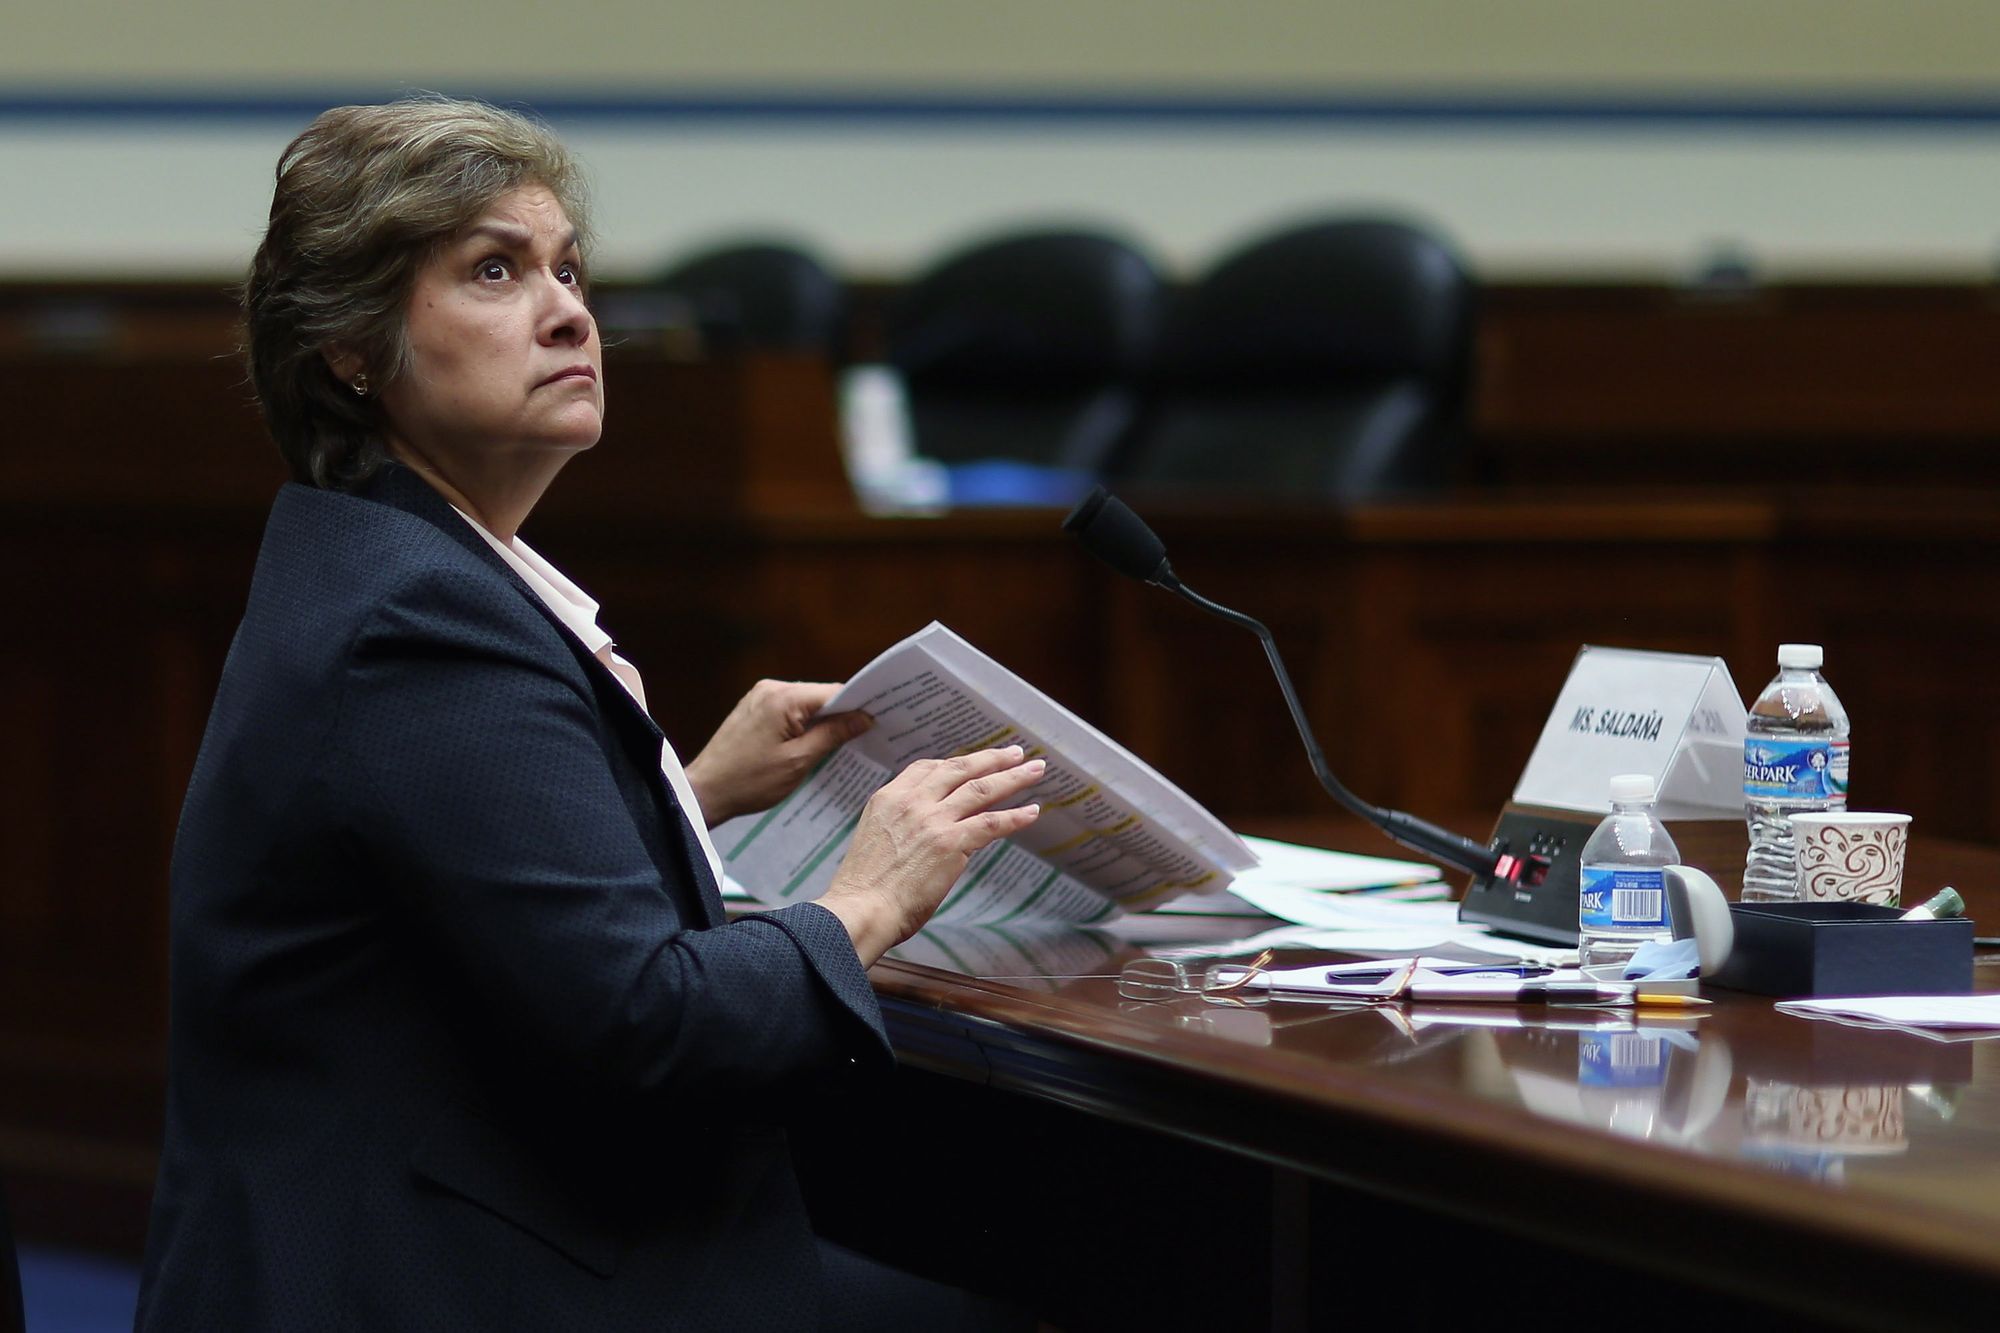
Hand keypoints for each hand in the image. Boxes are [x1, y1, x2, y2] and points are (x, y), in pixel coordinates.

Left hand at [685, 680, 871, 824]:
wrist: (705, 791)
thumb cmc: (750, 781)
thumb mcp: (799, 761)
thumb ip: (833, 735)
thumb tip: (864, 718)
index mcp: (784, 698)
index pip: (835, 692)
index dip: (859, 707)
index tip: (881, 721)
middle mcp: (772, 688)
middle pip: (821, 696)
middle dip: (842, 715)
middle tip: (867, 736)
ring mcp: (760, 696)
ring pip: (806, 704)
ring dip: (822, 722)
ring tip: (842, 744)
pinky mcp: (754, 708)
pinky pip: (789, 710)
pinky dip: (804, 724)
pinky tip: (813, 743)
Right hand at [817, 747, 1045, 965]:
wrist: (861, 909)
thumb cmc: (864, 888)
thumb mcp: (876, 840)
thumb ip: (902, 827)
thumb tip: (929, 833)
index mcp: (888, 798)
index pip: (926, 768)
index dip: (955, 763)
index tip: (974, 762)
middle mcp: (912, 802)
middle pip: (959, 769)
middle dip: (991, 758)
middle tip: (1015, 753)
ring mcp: (933, 820)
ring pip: (981, 789)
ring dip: (1012, 777)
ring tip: (1035, 771)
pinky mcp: (951, 843)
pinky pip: (991, 823)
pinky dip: (1015, 817)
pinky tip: (1031, 812)